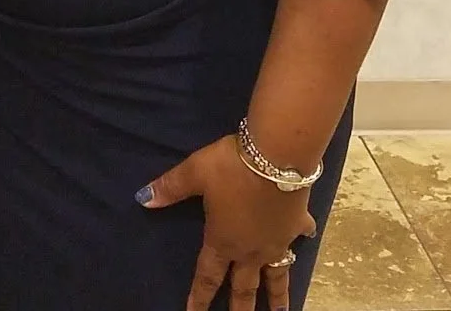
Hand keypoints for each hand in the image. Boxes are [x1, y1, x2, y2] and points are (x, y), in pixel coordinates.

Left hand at [136, 133, 316, 310]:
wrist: (277, 155)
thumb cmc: (232, 166)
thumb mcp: (195, 172)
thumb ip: (171, 187)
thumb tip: (142, 199)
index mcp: (223, 241)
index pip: (207, 277)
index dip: (199, 299)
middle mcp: (251, 250)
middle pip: (244, 288)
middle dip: (240, 309)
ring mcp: (277, 240)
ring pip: (277, 276)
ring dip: (278, 296)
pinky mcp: (296, 224)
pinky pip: (300, 235)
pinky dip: (302, 238)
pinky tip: (307, 238)